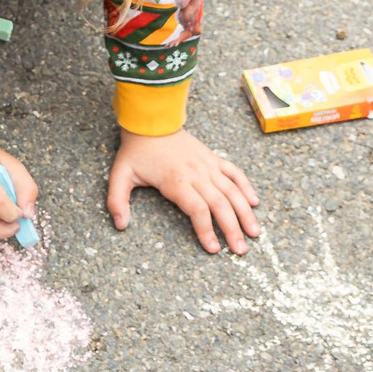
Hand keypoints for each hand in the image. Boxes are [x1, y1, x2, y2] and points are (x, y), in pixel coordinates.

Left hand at [108, 127, 259, 253]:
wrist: (151, 121)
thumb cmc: (136, 151)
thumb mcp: (119, 176)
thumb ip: (117, 201)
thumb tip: (120, 226)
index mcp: (176, 181)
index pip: (197, 209)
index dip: (206, 230)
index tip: (213, 249)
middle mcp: (197, 174)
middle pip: (220, 204)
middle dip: (232, 229)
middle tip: (241, 250)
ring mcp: (208, 165)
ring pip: (233, 191)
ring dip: (245, 212)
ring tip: (255, 232)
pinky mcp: (213, 158)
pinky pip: (235, 173)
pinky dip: (246, 187)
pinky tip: (254, 203)